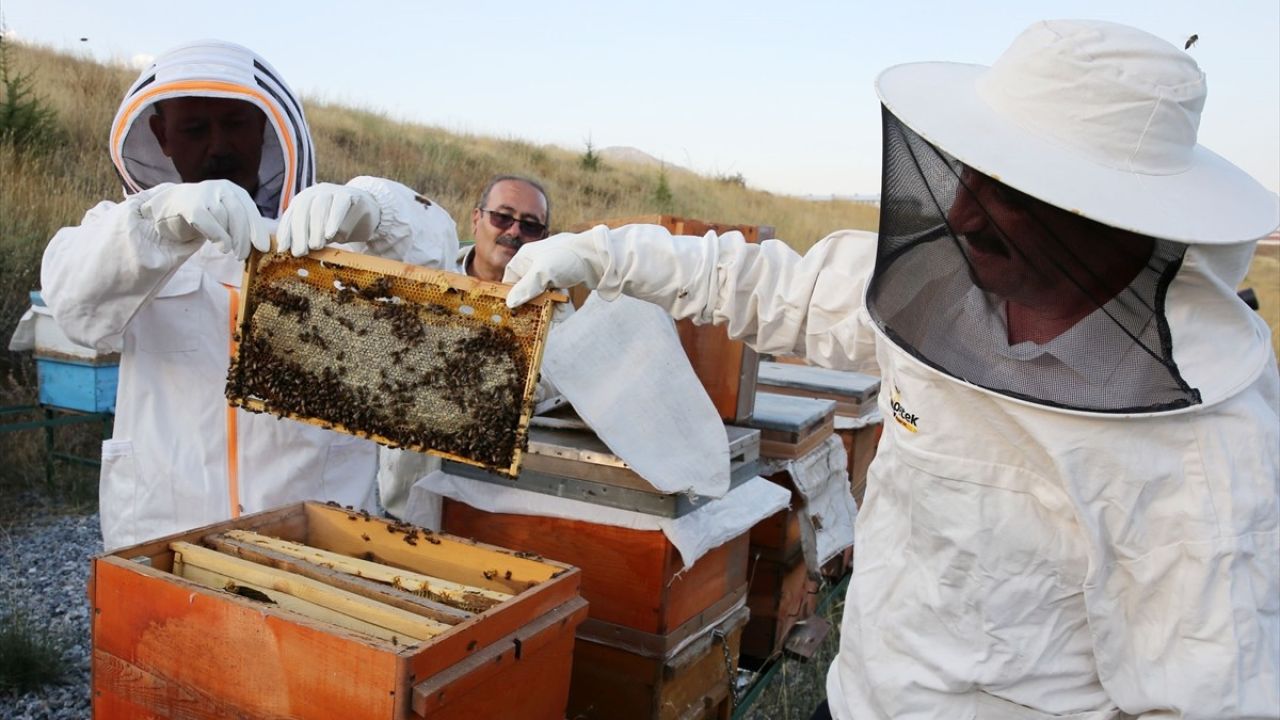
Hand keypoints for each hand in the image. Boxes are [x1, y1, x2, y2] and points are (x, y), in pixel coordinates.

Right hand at [141, 180, 266, 260]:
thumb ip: (241, 225)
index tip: (263, 248)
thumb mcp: (226, 217)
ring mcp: (205, 194)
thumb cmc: (204, 216)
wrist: (169, 208)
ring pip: (224, 219)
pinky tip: (222, 247)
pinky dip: (218, 236)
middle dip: (244, 238)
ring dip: (229, 238)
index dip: (258, 229)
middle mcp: (221, 188)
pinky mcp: (190, 205)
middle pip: (239, 215)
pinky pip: (209, 222)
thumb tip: (262, 244)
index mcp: (234, 191)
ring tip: (227, 249)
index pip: (250, 210)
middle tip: (243, 256)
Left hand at [278, 183, 380, 256]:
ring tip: (316, 246)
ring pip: (320, 207)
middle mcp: (315, 193)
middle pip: (302, 210)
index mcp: (304, 200)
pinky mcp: (349, 195)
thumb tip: (295, 251)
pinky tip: (331, 234)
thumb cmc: (340, 223)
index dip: (286, 232)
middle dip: (299, 233)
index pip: (291, 216)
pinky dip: (333, 220)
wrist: (367, 210)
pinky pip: (339, 205)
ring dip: (315, 228)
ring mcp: (332, 191)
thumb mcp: (322, 231)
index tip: (284, 249)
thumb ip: (310, 236)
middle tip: (300, 252)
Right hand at [503, 234, 596, 307]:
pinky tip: (564, 309)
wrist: (598, 255)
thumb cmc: (567, 258)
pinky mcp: (564, 277)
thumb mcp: (542, 273)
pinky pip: (556, 293)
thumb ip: (525, 288)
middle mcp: (536, 262)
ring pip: (543, 293)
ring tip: (557, 312)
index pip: (510, 279)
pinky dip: (559, 302)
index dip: (512, 295)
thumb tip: (509, 303)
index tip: (516, 310)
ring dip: (549, 305)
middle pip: (527, 288)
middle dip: (535, 303)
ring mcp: (551, 270)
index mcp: (525, 257)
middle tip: (540, 314)